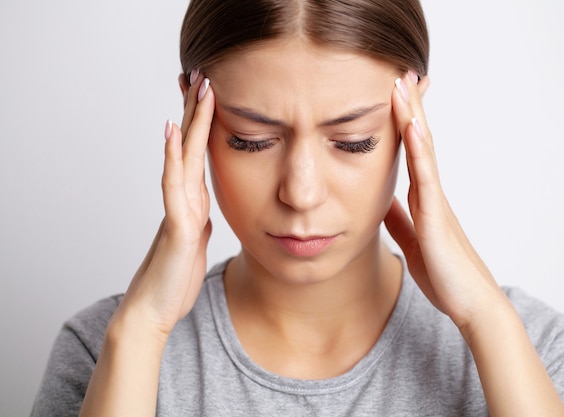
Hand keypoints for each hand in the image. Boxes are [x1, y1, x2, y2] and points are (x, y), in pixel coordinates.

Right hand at [115, 71, 214, 338]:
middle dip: (197, 111)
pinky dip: (172, 159)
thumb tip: (204, 208)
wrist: (155, 309)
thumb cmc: (174, 278)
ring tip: (192, 90)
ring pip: (183, 157)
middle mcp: (184, 199)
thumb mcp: (195, 242)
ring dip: (189, 123)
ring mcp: (178, 210)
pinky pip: (173, 187)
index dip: (205, 123)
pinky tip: (172, 135)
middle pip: (191, 147)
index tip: (211, 93)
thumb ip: (198, 220)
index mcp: (194, 202)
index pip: (200, 154)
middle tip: (201, 74)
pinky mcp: (176, 226)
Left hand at [385, 72, 504, 332]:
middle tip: (401, 74)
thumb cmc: (446, 276)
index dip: (403, 124)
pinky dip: (419, 150)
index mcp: (423, 200)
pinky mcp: (438, 218)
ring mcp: (437, 203)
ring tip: (403, 84)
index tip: (394, 96)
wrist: (471, 305)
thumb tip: (382, 201)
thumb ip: (400, 219)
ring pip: (425, 151)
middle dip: (409, 108)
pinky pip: (427, 178)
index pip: (411, 153)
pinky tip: (412, 126)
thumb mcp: (412, 241)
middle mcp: (432, 194)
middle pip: (419, 142)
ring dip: (413, 116)